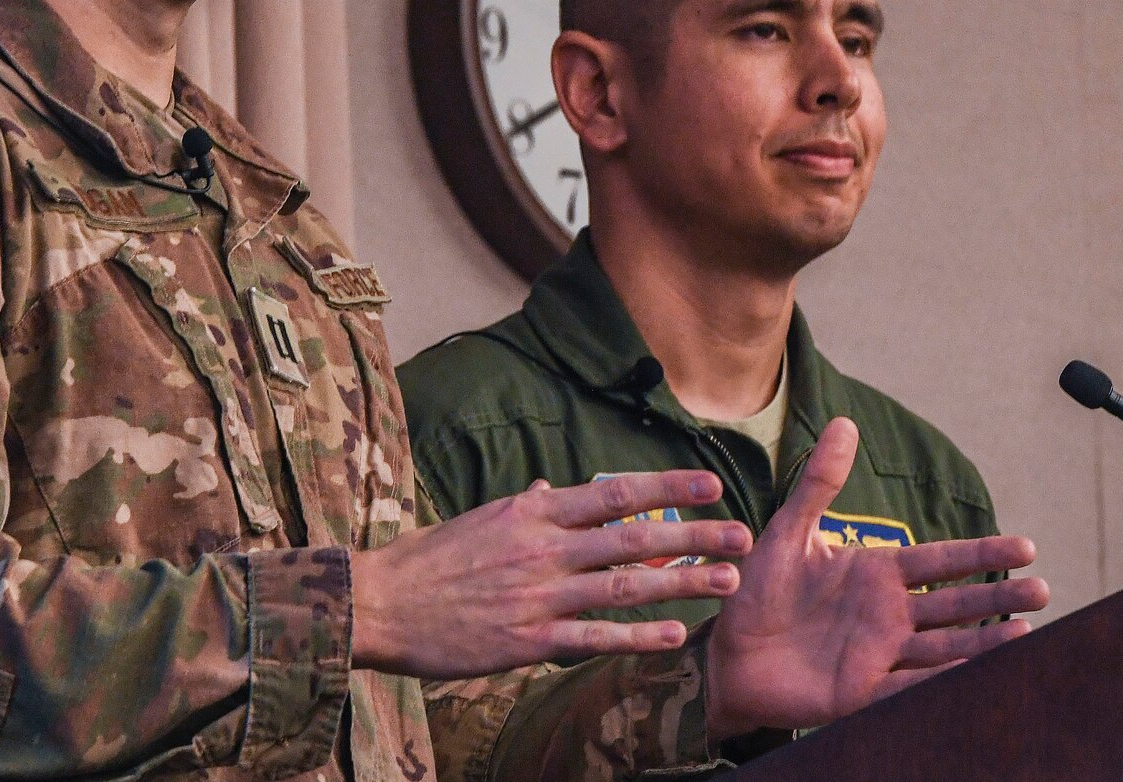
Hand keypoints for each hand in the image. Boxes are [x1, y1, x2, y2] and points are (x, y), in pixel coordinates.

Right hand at [351, 470, 752, 677]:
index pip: (615, 491)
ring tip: (726, 581)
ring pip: (625, 585)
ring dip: (682, 584)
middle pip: (634, 536)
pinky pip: (595, 637)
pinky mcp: (529, 640)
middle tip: (741, 534)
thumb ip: (529, 505)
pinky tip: (675, 636)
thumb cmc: (430, 559)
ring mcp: (539, 595)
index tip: (712, 481)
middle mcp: (544, 547)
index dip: (669, 484)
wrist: (381, 603)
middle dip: (695, 534)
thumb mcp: (482, 518)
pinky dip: (638, 636)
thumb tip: (555, 485)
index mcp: (534, 510)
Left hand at [704, 418, 1049, 738]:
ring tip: (1025, 634)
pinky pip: (907, 688)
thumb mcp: (790, 530)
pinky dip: (939, 683)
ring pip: (944, 647)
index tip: (1026, 547)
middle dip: (998, 597)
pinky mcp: (860, 691)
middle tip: (1043, 591)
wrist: (727, 651)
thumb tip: (844, 423)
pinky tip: (972, 675)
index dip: (982, 554)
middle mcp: (887, 614)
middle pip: (955, 604)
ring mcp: (878, 654)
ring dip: (983, 642)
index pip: (941, 561)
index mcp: (876, 574)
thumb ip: (819, 481)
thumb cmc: (759, 590)